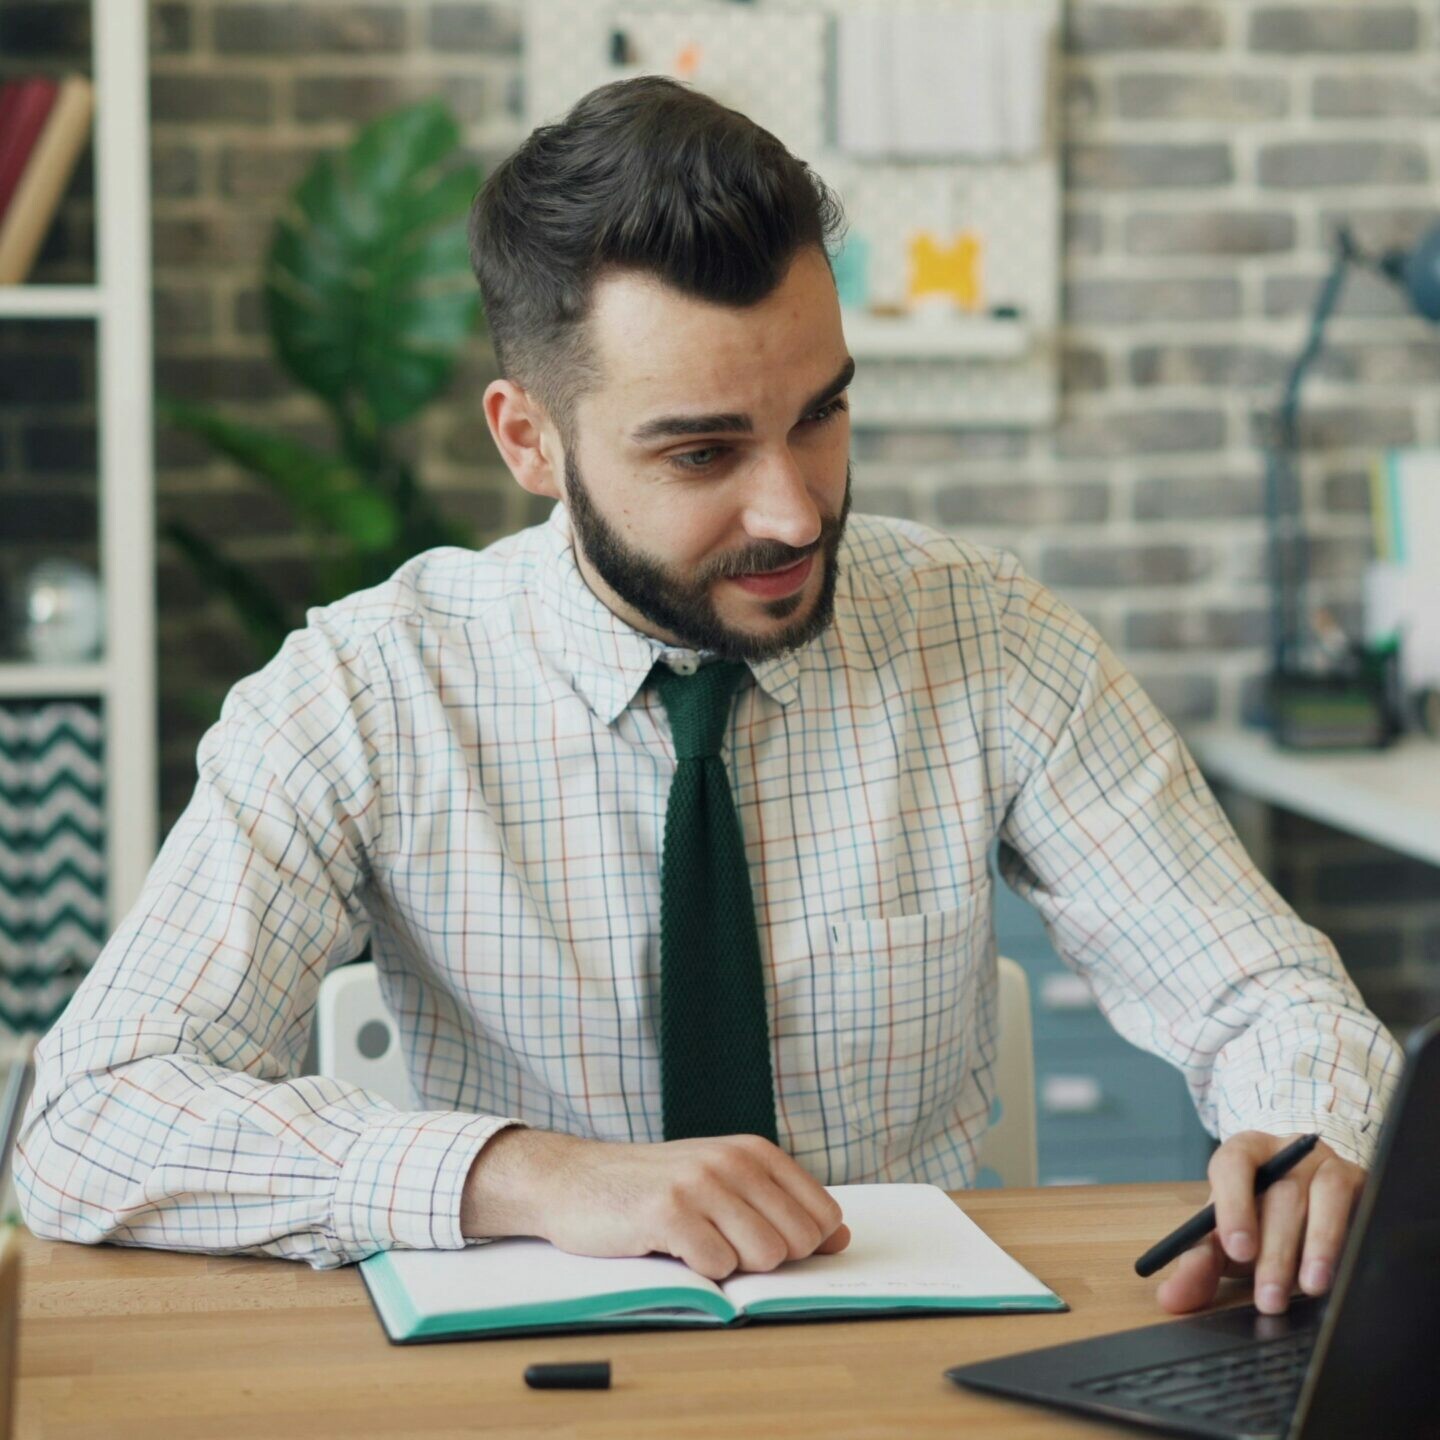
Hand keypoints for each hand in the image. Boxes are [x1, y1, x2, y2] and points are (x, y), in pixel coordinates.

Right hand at [461, 1127, 851, 1280]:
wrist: (575, 1180)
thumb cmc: (654, 1188)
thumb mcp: (723, 1184)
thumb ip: (782, 1207)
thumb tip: (842, 1237)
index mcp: (754, 1151)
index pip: (822, 1216)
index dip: (799, 1245)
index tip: (758, 1239)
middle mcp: (734, 1160)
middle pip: (797, 1242)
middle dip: (765, 1258)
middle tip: (719, 1241)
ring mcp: (702, 1183)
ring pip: (764, 1256)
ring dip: (731, 1266)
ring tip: (695, 1243)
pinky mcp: (669, 1213)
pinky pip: (717, 1267)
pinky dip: (698, 1273)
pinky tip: (670, 1248)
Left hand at [1156, 1132, 1364, 1315]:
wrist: (1306, 1202)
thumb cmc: (1257, 1218)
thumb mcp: (1225, 1238)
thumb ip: (1199, 1263)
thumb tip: (1170, 1299)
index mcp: (1244, 1153)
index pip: (1234, 1164)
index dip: (1235, 1205)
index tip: (1238, 1249)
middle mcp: (1286, 1152)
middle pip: (1281, 1194)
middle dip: (1275, 1252)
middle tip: (1269, 1298)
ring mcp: (1326, 1165)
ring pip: (1324, 1200)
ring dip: (1317, 1248)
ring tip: (1309, 1289)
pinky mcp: (1360, 1185)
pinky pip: (1359, 1211)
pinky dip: (1347, 1244)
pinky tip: (1342, 1274)